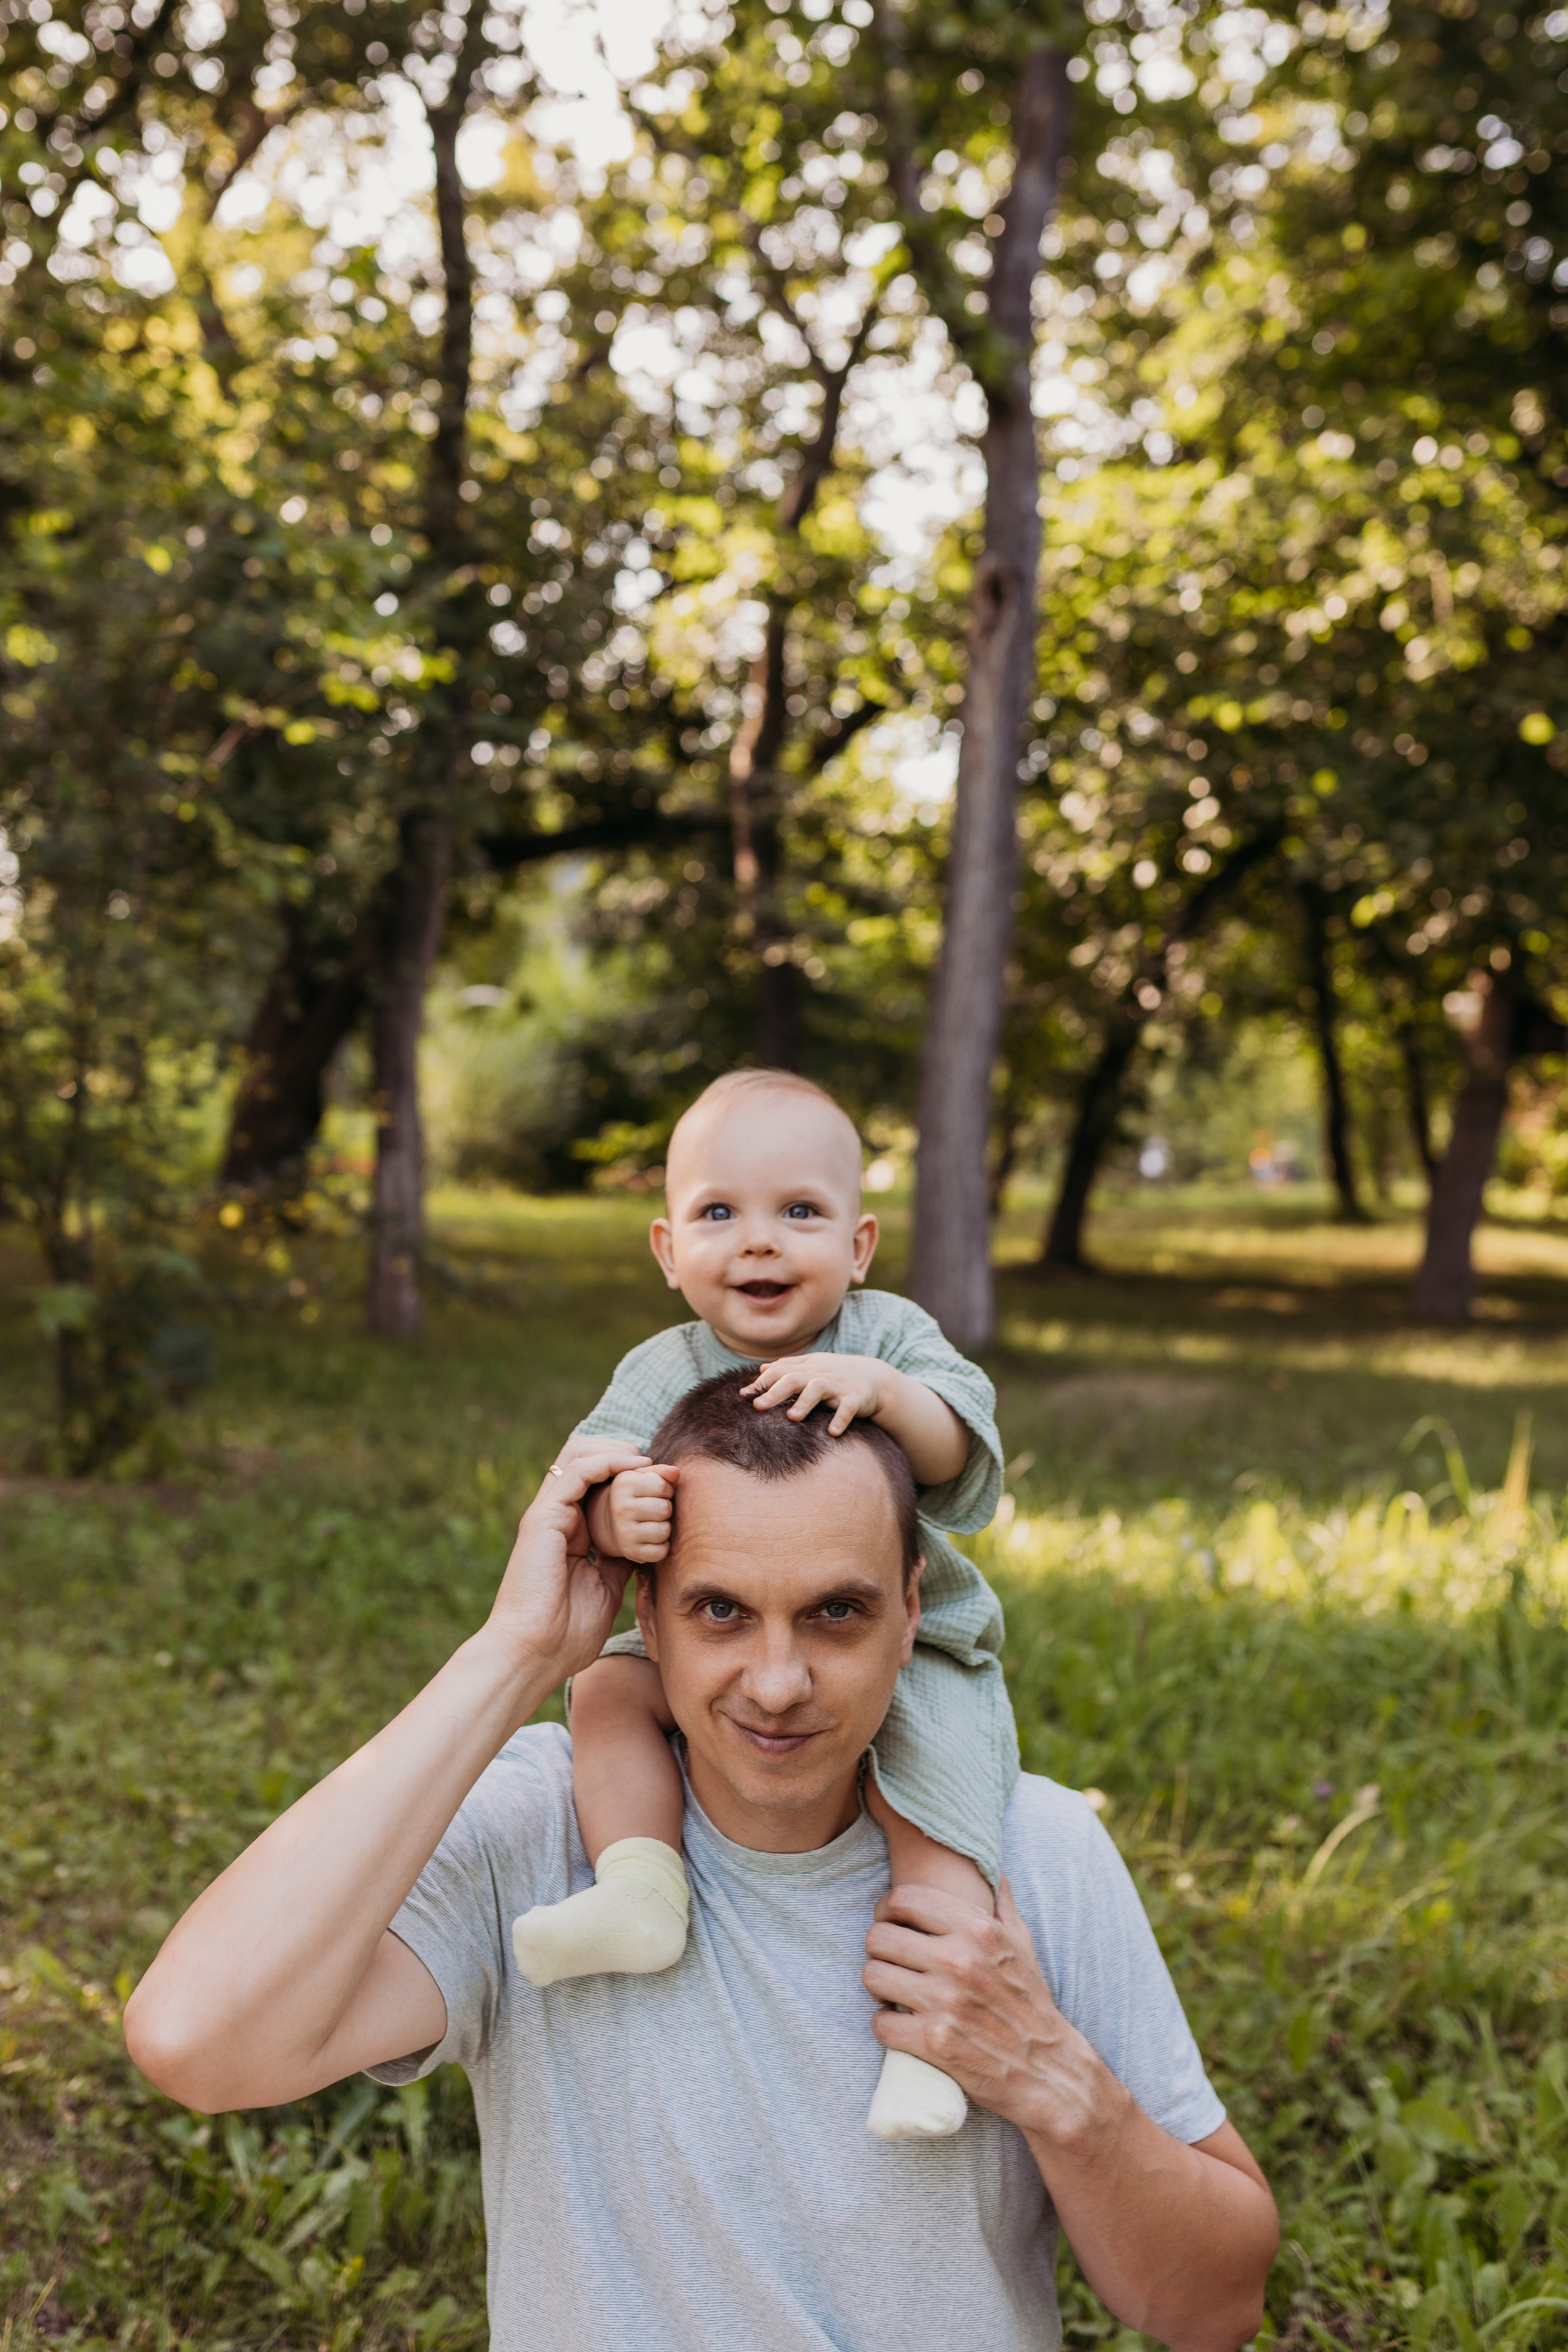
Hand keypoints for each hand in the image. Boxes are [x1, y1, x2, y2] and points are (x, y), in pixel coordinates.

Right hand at [485, 1446, 652, 1694]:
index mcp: (569, 1531)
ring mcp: (547, 1514)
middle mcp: (556, 1516)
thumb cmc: (565, 1635)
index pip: (596, 1480)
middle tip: (656, 1465)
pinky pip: (576, 1470)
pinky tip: (632, 1468)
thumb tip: (641, 1548)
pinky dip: (607, 1462)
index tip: (664, 1480)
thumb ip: (618, 1562)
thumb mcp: (606, 1589)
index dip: (628, 1471)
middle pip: (585, 1455)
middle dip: (623, 1451)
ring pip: (578, 1452)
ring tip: (646, 1462)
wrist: (534, 1654)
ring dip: (617, 1450)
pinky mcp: (543, 1517)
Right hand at [601, 1464, 679, 1563]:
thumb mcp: (644, 1476)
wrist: (612, 1521)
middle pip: (664, 1509)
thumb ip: (661, 1471)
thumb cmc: (637, 1494)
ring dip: (665, 1527)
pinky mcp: (631, 1552)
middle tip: (658, 1508)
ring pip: (664, 1531)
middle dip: (667, 1508)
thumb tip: (675, 1472)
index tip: (659, 1492)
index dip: (666, 1489)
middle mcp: (620, 1508)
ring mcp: (624, 1532)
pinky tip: (653, 1538)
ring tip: (655, 1522)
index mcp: (624, 1484)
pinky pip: (661, 1551)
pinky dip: (662, 1546)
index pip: (661, 1486)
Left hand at [742, 1351, 887, 1435]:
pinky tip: (832, 1433)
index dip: (762, 1382)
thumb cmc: (837, 1374)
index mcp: (807, 1368)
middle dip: (775, 1392)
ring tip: (792, 1417)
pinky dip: (841, 1419)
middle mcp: (820, 1374)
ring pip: (818, 1389)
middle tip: (758, 1407)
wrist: (876, 1377)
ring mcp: (838, 1386)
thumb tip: (762, 1369)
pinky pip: (848, 1408)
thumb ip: (788, 1366)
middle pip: (794, 1379)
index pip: (780, 1371)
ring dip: (805, 1402)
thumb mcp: (813, 1366)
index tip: (743, 1396)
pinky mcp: (856, 1398)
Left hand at [862, 1878, 1116, 2145]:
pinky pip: (880, 2023)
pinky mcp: (934, 2043)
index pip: (902, 1899)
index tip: (893, 1923)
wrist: (1047, 2070)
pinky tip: (900, 2024)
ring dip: (878, 1986)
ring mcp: (945, 2002)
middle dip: (879, 1949)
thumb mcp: (1022, 1943)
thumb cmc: (1030, 2001)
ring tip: (893, 1991)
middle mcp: (959, 1960)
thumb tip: (991, 1866)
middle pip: (878, 1936)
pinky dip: (885, 2025)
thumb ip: (1001, 1901)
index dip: (888, 1910)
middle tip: (892, 1961)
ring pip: (872, 1976)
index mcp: (977, 1929)